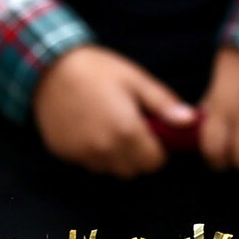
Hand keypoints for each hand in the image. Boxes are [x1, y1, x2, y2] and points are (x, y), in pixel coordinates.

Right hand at [32, 46, 193, 177]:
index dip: (158, 150)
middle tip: (132, 130)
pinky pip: (88, 164)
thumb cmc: (95, 69)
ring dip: (116, 157)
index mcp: (127, 132)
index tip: (152, 134)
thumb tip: (192, 121)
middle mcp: (104, 149)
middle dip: (139, 156)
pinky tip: (89, 130)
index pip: (155, 163)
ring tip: (110, 129)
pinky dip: (94, 154)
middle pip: (135, 171)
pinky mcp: (64, 154)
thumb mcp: (135, 80)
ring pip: (111, 170)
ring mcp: (82, 154)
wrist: (46, 67)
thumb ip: (164, 104)